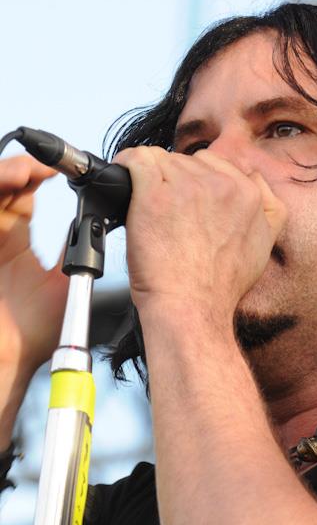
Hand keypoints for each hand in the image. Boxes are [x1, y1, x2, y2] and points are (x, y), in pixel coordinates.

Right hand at [0, 155, 67, 377]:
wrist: (10, 356)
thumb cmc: (33, 330)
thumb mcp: (65, 280)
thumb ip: (75, 250)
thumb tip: (99, 227)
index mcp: (16, 242)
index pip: (24, 195)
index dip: (37, 176)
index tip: (59, 170)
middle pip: (6, 184)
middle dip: (25, 167)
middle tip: (45, 167)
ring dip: (10, 171)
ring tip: (30, 170)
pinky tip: (14, 181)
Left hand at [113, 146, 286, 323]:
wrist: (192, 309)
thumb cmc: (218, 288)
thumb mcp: (264, 246)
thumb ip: (269, 209)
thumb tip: (257, 182)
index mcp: (248, 195)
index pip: (214, 165)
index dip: (195, 184)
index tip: (185, 204)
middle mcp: (222, 184)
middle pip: (187, 162)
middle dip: (174, 183)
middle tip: (168, 216)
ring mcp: (187, 186)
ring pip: (162, 161)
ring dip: (151, 181)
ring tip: (150, 212)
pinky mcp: (154, 192)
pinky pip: (136, 161)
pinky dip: (127, 167)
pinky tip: (125, 183)